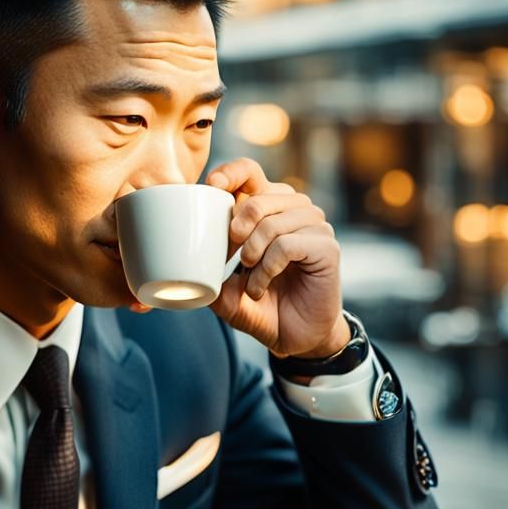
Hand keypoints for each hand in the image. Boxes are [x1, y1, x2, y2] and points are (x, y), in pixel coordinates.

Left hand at [205, 159, 348, 358]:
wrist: (292, 336)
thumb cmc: (260, 306)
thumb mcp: (223, 288)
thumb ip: (205, 267)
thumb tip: (181, 250)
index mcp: (268, 208)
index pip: (249, 171)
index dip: (230, 173)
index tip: (212, 187)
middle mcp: (294, 209)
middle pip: (258, 198)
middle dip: (237, 230)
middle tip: (234, 260)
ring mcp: (314, 224)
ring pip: (272, 223)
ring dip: (252, 257)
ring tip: (250, 282)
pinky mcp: (326, 245)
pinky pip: (286, 245)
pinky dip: (267, 269)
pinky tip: (260, 288)